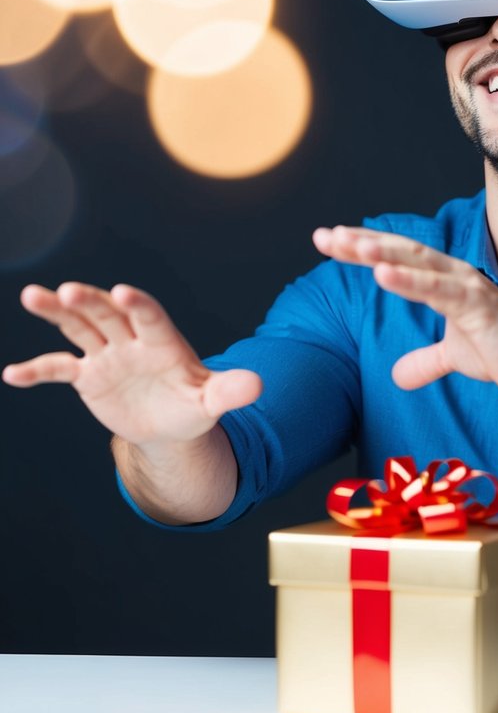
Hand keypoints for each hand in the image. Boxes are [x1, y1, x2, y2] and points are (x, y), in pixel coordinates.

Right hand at [4, 283, 261, 446]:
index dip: (138, 304)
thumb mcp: (212, 401)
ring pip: (79, 327)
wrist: (171, 422)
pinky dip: (37, 371)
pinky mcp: (88, 376)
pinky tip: (12, 375)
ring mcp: (107, 355)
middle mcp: (131, 340)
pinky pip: (58, 369)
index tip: (125, 291)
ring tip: (32, 296)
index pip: (150, 316)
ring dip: (56, 313)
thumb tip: (258, 384)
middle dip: (89, 301)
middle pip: (108, 314)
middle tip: (68, 290)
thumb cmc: (194, 404)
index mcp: (163, 341)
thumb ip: (230, 389)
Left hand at [312, 225, 497, 400]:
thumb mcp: (455, 357)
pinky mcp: (477, 306)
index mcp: (446, 280)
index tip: (328, 240)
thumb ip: (426, 360)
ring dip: (382, 253)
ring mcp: (467, 287)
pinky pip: (438, 290)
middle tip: (324, 236)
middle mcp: (454, 274)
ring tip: (349, 245)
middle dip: (360, 242)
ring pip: (418, 262)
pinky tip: (382, 274)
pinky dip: (409, 280)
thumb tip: (397, 376)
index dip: (362, 246)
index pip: (398, 256)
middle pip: (400, 250)